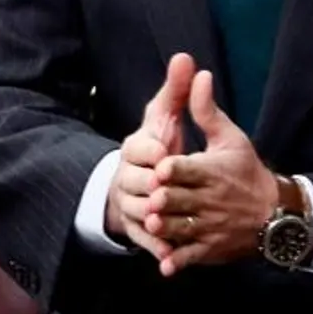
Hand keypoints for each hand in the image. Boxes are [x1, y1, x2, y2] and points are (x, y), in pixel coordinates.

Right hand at [104, 53, 193, 259]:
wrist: (144, 183)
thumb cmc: (158, 147)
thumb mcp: (166, 118)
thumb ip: (177, 90)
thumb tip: (186, 57)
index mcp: (135, 148)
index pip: (137, 147)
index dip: (151, 151)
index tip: (165, 152)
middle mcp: (127, 176)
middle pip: (132, 180)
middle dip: (147, 186)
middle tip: (163, 191)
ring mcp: (129, 203)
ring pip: (135, 210)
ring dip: (148, 217)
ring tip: (163, 223)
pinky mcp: (137, 229)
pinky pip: (144, 239)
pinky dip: (156, 248)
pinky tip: (169, 256)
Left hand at [149, 69, 279, 276]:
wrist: (276, 213)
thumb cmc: (247, 171)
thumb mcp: (231, 138)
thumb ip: (207, 110)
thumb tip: (198, 73)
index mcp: (213, 172)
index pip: (189, 170)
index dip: (173, 170)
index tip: (160, 169)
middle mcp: (211, 201)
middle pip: (183, 200)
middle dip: (168, 200)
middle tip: (152, 199)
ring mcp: (210, 227)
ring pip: (184, 229)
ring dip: (168, 229)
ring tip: (152, 224)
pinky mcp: (210, 248)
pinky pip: (192, 256)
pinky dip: (178, 261)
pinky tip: (164, 264)